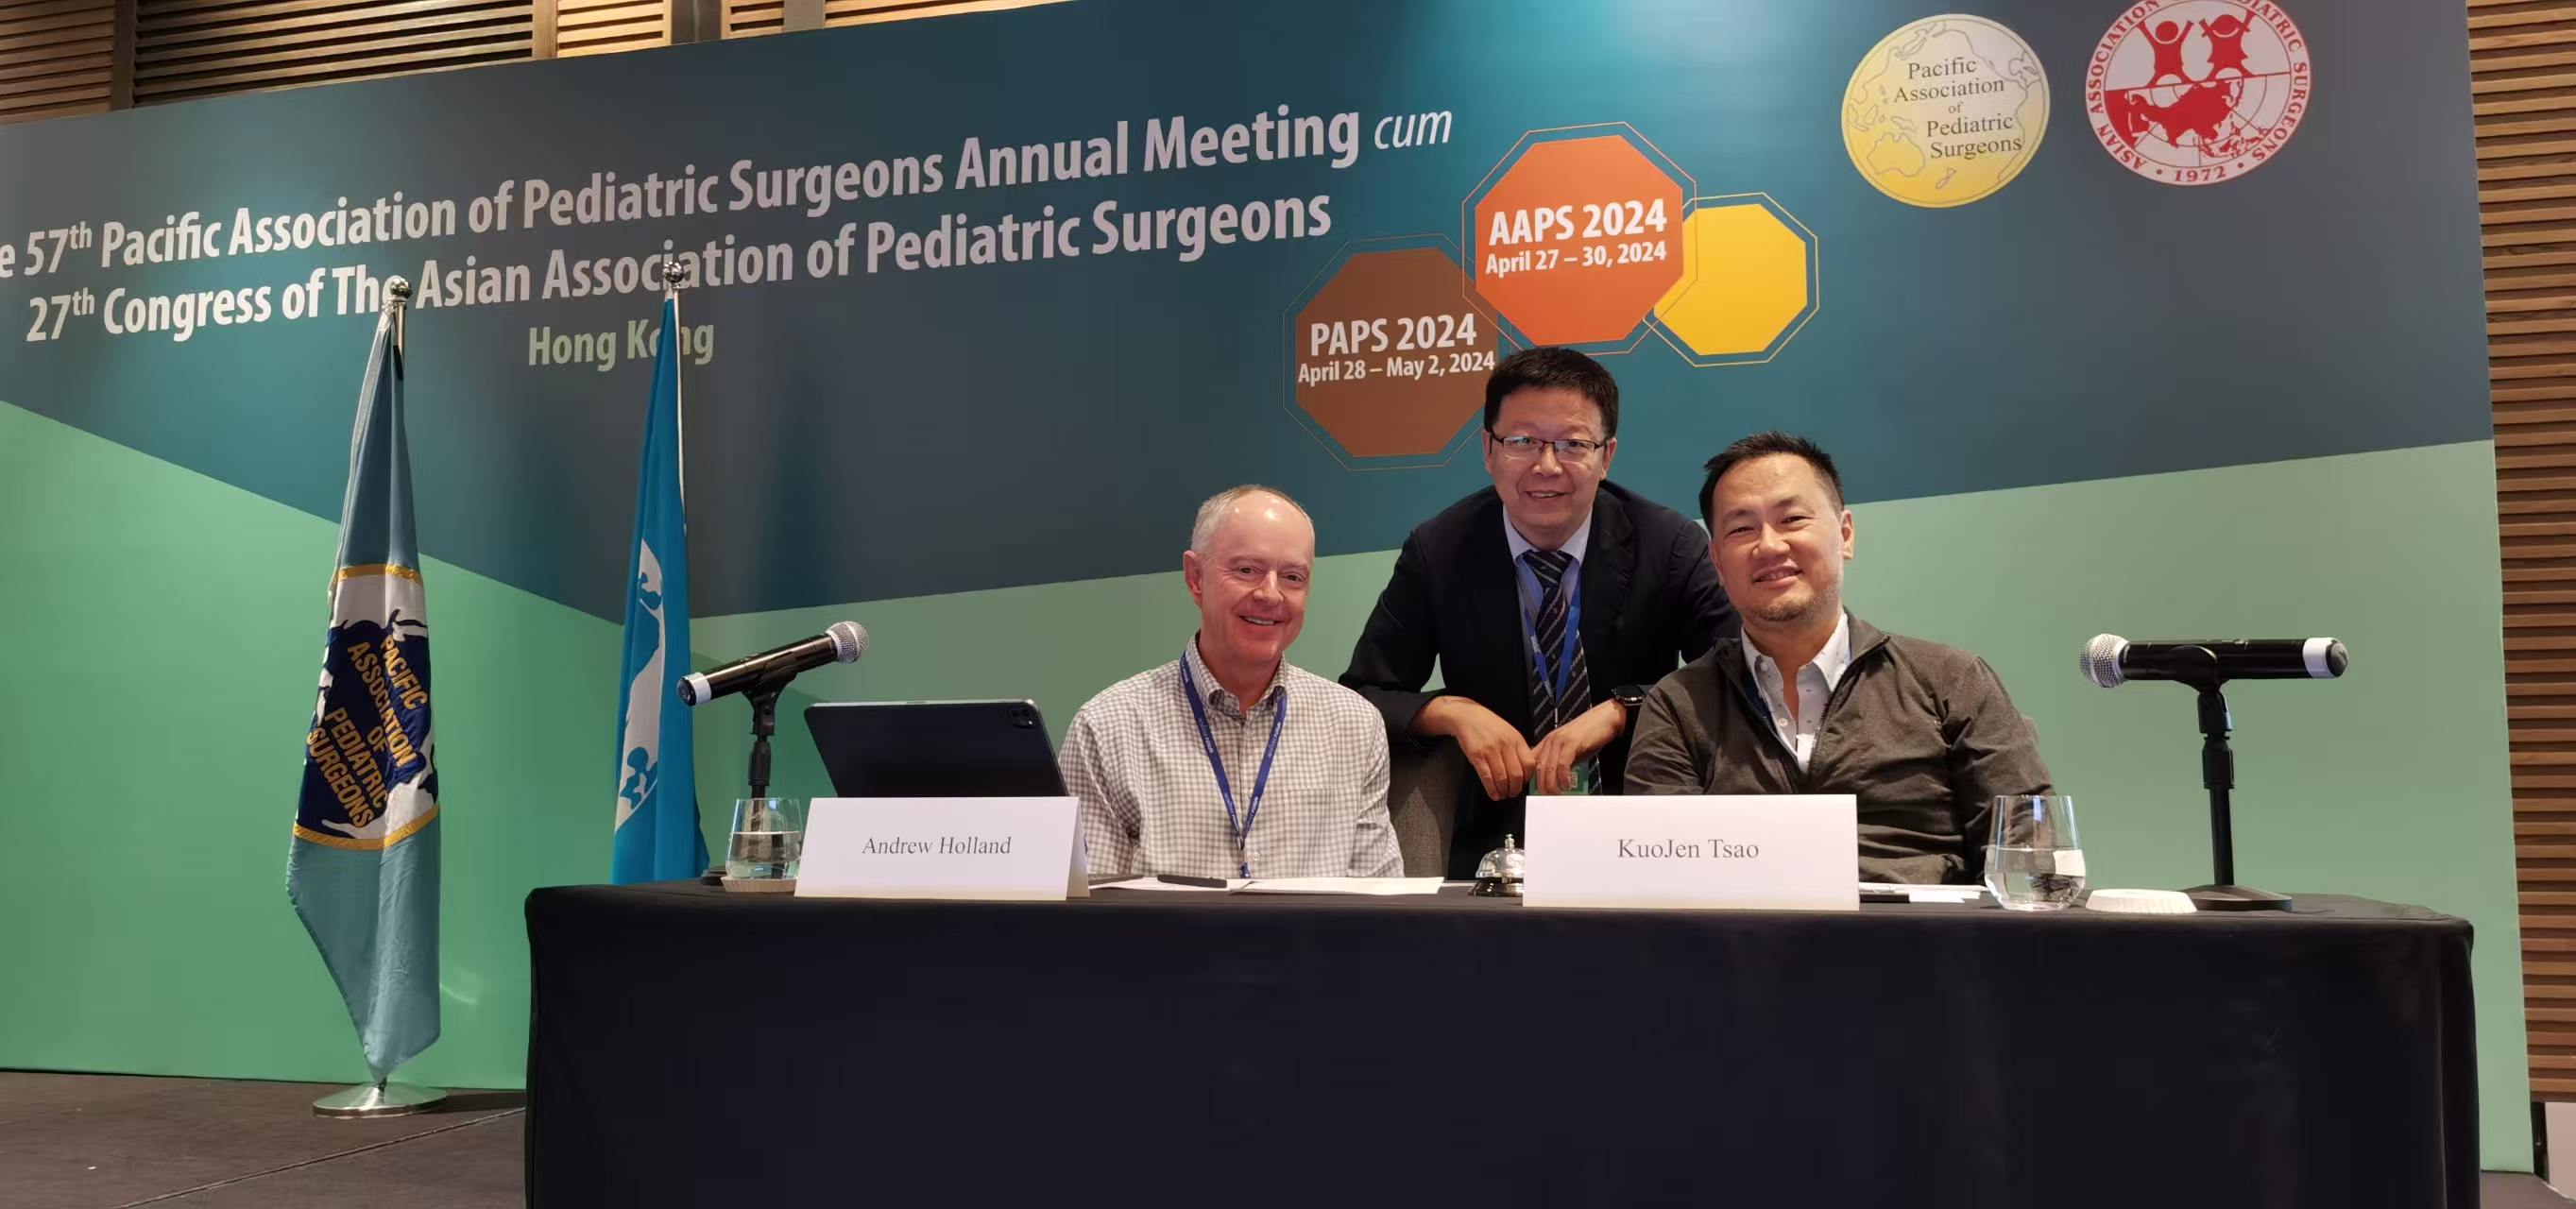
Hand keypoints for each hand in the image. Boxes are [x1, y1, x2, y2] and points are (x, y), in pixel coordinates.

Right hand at [1413, 696, 1532, 799]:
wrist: (1468, 716)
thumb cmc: (1489, 725)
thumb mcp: (1509, 732)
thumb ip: (1518, 748)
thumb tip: (1527, 768)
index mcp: (1516, 739)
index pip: (1529, 764)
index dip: (1527, 778)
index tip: (1523, 784)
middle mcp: (1505, 745)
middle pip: (1516, 774)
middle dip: (1515, 789)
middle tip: (1513, 793)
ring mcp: (1491, 750)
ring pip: (1502, 778)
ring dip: (1503, 791)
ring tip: (1502, 794)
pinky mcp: (1477, 755)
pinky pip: (1487, 777)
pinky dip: (1491, 789)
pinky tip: (1493, 793)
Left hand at [1529, 699, 1627, 795]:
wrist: (1606, 718)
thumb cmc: (1591, 735)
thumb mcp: (1572, 750)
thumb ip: (1562, 762)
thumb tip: (1556, 781)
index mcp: (1548, 742)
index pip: (1533, 762)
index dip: (1534, 779)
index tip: (1539, 792)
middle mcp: (1550, 740)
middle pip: (1539, 768)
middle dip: (1542, 786)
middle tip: (1549, 798)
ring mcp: (1560, 740)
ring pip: (1549, 768)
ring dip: (1552, 785)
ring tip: (1558, 794)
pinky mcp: (1571, 742)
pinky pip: (1562, 764)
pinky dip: (1563, 777)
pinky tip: (1567, 784)